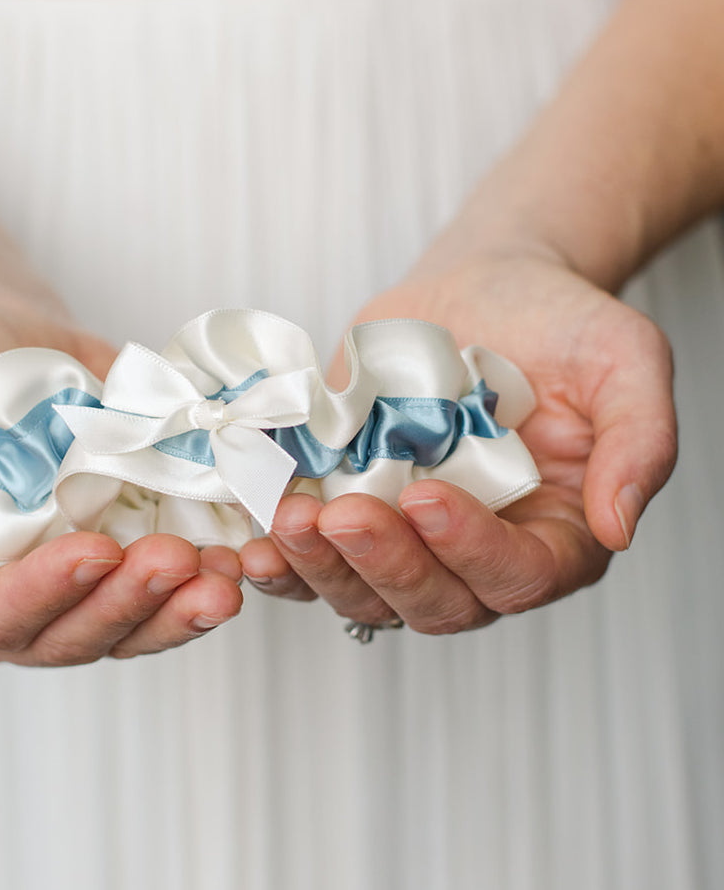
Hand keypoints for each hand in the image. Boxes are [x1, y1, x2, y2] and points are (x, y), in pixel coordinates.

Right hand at [0, 288, 241, 664]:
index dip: (43, 593)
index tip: (94, 549)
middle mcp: (13, 601)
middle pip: (70, 636)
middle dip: (126, 602)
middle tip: (176, 559)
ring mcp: (75, 585)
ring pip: (127, 628)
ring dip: (178, 611)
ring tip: (223, 575)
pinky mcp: (125, 557)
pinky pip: (166, 594)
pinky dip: (203, 585)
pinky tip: (237, 560)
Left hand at [240, 249, 676, 633]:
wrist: (480, 289)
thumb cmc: (556, 323)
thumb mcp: (623, 360)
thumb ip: (639, 443)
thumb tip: (619, 528)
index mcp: (551, 534)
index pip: (516, 575)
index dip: (469, 549)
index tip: (426, 496)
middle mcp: (474, 552)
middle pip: (432, 601)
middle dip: (383, 564)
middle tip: (342, 514)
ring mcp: (404, 538)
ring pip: (361, 593)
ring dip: (319, 569)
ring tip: (286, 520)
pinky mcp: (349, 508)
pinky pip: (311, 557)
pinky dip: (279, 555)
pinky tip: (251, 533)